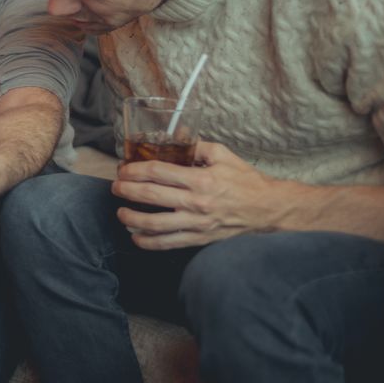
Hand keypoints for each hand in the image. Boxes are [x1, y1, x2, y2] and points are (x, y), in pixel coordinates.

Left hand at [114, 141, 286, 249]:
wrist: (268, 209)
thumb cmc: (246, 181)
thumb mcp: (223, 155)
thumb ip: (196, 146)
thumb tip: (174, 139)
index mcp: (200, 179)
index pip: (157, 172)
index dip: (134, 170)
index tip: (123, 169)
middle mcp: (196, 202)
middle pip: (149, 196)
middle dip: (125, 191)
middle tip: (115, 187)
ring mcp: (197, 223)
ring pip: (154, 224)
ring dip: (131, 218)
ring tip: (120, 212)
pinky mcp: (199, 238)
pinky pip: (167, 243)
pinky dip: (147, 242)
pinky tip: (135, 236)